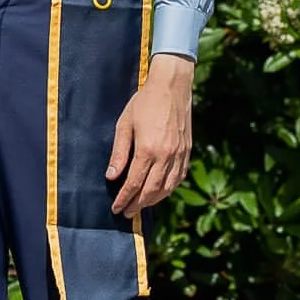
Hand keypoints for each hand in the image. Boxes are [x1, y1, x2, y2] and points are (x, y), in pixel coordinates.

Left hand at [105, 53, 194, 219]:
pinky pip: (179, 177)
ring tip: (141, 205)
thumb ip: (119, 152)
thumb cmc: (145, 102)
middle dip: (137, 205)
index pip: (134, 183)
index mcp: (148, 149)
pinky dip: (169, 189)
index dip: (124, 199)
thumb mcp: (125, 124)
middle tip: (126, 213)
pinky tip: (161, 191)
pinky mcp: (187, 151)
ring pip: (167, 188)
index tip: (116, 208)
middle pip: (151, 190)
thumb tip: (111, 177)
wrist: (172, 86)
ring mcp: (179, 154)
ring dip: (154, 201)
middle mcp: (166, 155)